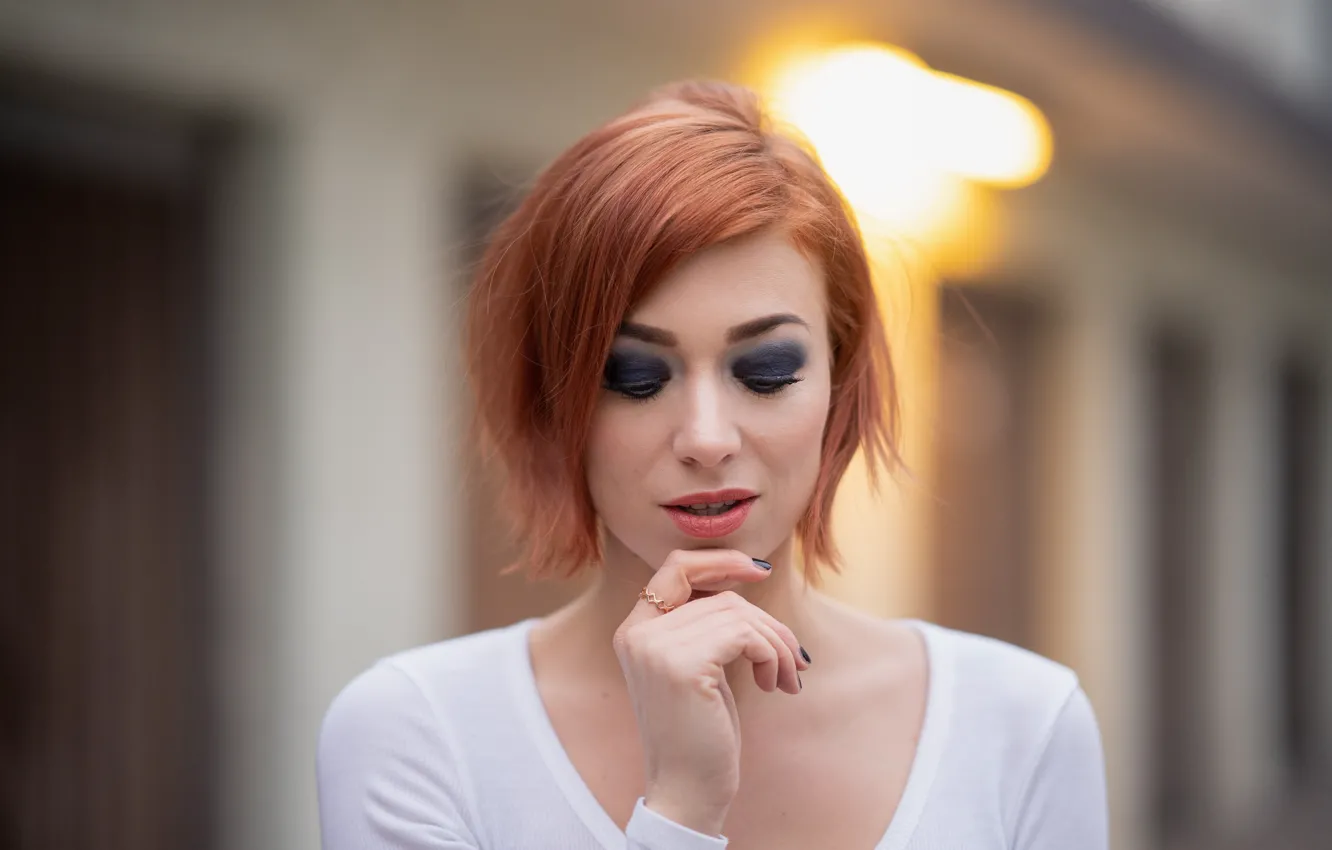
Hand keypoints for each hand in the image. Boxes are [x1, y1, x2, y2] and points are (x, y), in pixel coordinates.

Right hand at [612, 549, 808, 836]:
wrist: (686, 792)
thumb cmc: (700, 734)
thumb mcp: (698, 668)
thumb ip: (705, 624)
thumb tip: (750, 573)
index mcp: (634, 630)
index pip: (675, 567)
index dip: (720, 561)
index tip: (760, 570)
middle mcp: (637, 632)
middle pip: (723, 597)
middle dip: (769, 624)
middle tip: (795, 660)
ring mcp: (655, 647)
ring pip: (739, 614)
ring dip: (778, 644)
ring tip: (788, 677)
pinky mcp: (681, 665)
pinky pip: (746, 635)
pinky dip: (773, 656)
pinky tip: (775, 685)